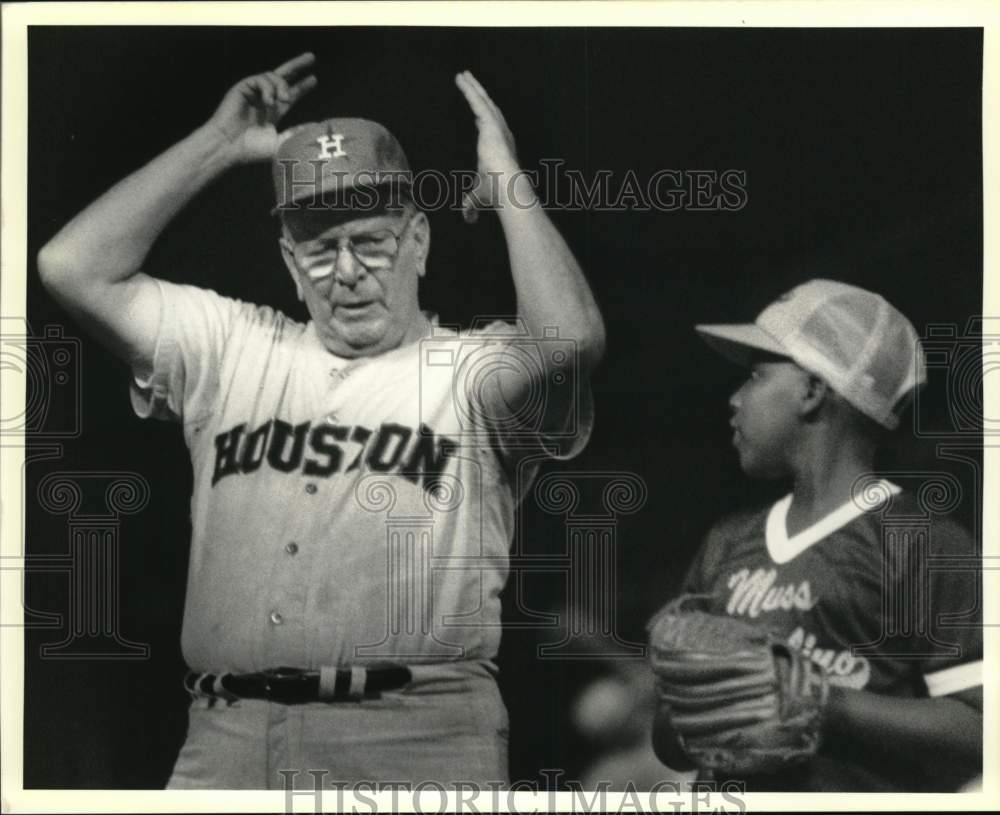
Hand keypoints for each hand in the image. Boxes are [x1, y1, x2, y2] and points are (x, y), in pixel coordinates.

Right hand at [206, 52, 317, 163]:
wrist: (228, 146)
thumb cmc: (251, 149)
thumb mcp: (280, 143)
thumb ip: (295, 133)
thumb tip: (314, 126)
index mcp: (274, 112)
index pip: (290, 94)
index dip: (302, 86)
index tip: (313, 79)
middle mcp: (264, 99)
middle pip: (283, 76)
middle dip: (297, 65)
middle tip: (311, 57)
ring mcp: (253, 92)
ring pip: (272, 76)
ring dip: (282, 85)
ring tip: (285, 99)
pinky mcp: (242, 88)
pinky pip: (259, 79)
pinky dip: (267, 88)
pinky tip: (269, 101)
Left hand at [454, 70, 526, 218]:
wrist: (508, 190)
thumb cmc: (497, 195)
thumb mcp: (479, 197)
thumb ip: (471, 205)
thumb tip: (467, 219)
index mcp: (500, 151)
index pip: (490, 133)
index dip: (484, 123)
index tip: (478, 117)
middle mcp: (502, 136)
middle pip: (488, 110)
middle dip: (479, 96)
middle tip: (470, 82)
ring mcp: (497, 128)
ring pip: (483, 102)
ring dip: (473, 88)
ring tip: (463, 75)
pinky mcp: (490, 124)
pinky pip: (477, 101)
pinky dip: (469, 89)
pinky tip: (461, 78)